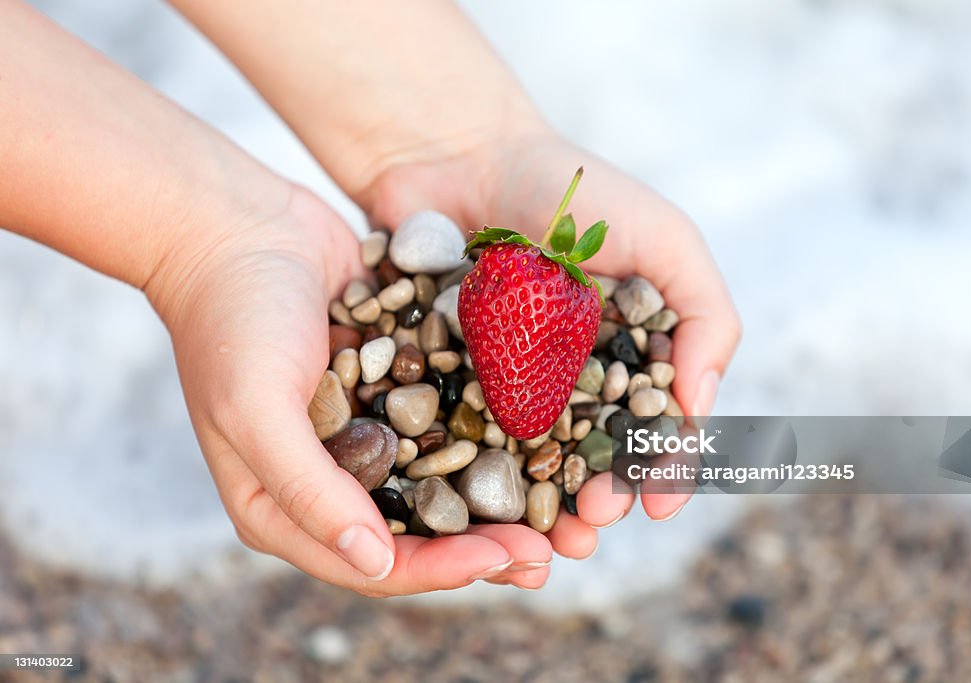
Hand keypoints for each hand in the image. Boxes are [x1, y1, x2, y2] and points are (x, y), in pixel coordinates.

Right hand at [145, 185, 552, 594]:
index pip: (376, 564)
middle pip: (420, 535)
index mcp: (285, 507)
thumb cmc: (234, 320)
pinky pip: (451, 422)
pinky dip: (494, 436)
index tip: (512, 556)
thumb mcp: (257, 410)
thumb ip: (310, 490)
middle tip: (554, 553)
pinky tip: (546, 438)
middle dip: (486, 547)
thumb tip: (374, 564)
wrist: (244, 224)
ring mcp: (368, 432)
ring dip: (500, 503)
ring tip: (563, 514)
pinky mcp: (398, 387)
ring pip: (444, 484)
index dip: (447, 569)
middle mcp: (332, 480)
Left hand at [361, 127, 741, 534]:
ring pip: (531, 466)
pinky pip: (465, 440)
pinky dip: (476, 479)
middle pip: (592, 457)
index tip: (659, 502)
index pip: (653, 428)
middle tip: (593, 526)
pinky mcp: (450, 381)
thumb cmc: (575, 193)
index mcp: (629, 353)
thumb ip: (706, 315)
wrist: (462, 158)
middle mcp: (572, 379)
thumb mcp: (666, 237)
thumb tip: (700, 407)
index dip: (662, 469)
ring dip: (543, 510)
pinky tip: (480, 509)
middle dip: (600, 499)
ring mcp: (510, 384)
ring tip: (546, 541)